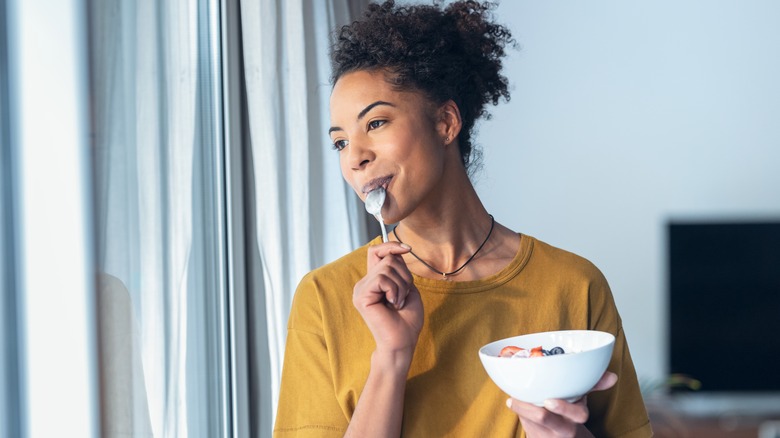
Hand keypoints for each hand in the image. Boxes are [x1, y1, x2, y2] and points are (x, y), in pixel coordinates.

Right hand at [353, 242, 423, 357]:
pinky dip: (395, 290)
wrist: (402, 342)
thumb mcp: (407, 287)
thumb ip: (399, 269)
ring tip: (398, 303)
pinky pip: (382, 279)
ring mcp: (360, 290)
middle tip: (403, 295)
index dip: (391, 245)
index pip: (376, 251)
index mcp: (373, 281)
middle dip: (404, 275)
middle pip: (387, 259)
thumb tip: (394, 252)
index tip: (407, 249)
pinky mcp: (361, 296)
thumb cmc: (407, 319)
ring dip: (401, 286)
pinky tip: (393, 304)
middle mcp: (364, 283)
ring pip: (386, 267)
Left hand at [506, 371, 617, 437]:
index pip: (576, 414)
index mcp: (577, 418)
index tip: (549, 400)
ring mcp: (546, 436)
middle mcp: (563, 429)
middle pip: (546, 419)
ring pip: (530, 422)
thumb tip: (613, 376)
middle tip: (515, 400)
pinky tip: (515, 404)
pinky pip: (525, 425)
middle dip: (529, 409)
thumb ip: (594, 385)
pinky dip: (519, 413)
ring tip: (513, 400)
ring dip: (520, 409)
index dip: (564, 408)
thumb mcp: (582, 401)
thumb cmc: (570, 414)